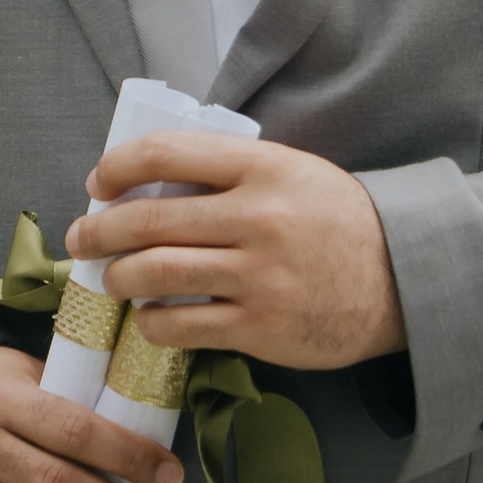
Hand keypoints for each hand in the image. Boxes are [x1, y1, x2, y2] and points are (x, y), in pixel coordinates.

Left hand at [67, 131, 405, 372]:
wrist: (402, 279)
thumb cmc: (336, 220)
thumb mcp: (291, 173)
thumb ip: (229, 173)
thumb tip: (147, 182)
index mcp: (262, 168)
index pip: (167, 154)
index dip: (118, 167)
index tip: (98, 182)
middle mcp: (258, 219)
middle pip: (149, 221)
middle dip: (99, 232)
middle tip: (81, 240)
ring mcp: (259, 277)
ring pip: (157, 274)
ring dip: (119, 278)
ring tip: (112, 280)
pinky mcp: (262, 328)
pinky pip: (183, 326)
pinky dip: (153, 323)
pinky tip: (150, 318)